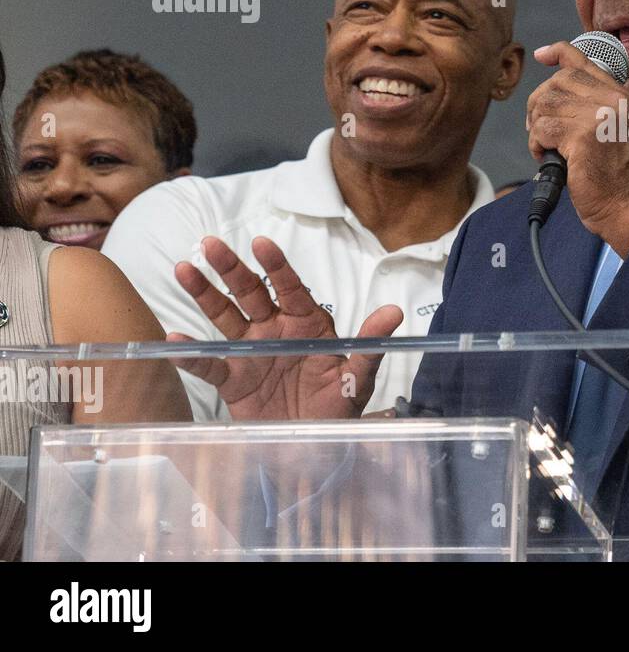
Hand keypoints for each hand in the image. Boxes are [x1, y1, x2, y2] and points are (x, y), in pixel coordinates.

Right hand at [167, 236, 401, 419]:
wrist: (315, 447)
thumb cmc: (338, 407)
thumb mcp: (358, 377)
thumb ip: (370, 343)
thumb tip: (394, 311)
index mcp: (307, 324)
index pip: (291, 288)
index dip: (276, 266)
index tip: (262, 243)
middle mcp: (275, 331)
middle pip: (251, 293)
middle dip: (231, 269)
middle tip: (211, 244)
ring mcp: (251, 353)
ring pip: (224, 317)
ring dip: (204, 294)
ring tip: (184, 270)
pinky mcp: (233, 380)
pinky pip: (209, 364)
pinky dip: (192, 354)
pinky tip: (173, 338)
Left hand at [527, 41, 628, 255]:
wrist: (627, 208)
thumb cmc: (618, 179)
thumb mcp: (616, 133)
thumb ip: (596, 109)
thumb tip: (554, 90)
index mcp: (628, 99)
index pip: (587, 63)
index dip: (559, 53)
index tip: (541, 55)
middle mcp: (618, 102)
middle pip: (560, 81)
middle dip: (540, 102)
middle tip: (538, 126)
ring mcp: (601, 117)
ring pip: (547, 103)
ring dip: (537, 126)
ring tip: (545, 146)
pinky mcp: (583, 136)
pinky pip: (543, 128)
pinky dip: (536, 143)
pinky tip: (545, 156)